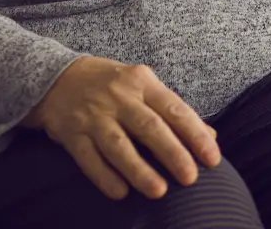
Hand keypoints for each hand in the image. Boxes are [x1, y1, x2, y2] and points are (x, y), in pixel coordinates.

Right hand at [23, 56, 220, 200]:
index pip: (175, 109)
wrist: (58, 78)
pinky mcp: (72, 134)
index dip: (195, 134)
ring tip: (159, 191)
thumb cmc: (112, 85)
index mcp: (143, 82)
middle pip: (149, 127)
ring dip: (139, 170)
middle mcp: (119, 97)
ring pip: (119, 145)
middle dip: (172, 153)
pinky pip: (89, 159)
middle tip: (190, 178)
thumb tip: (210, 136)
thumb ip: (174, 110)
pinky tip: (120, 192)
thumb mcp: (144, 86)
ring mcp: (94, 116)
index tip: (212, 157)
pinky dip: (105, 177)